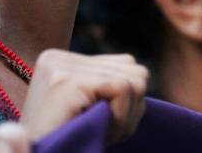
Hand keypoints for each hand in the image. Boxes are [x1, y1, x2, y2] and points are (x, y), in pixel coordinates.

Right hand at [20, 49, 147, 143]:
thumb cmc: (65, 145)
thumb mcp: (89, 111)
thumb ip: (110, 87)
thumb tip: (141, 75)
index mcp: (62, 60)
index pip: (127, 64)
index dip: (127, 101)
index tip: (103, 123)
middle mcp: (59, 57)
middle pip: (135, 70)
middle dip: (130, 109)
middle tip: (103, 131)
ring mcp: (61, 67)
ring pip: (134, 79)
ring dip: (126, 116)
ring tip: (97, 130)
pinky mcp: (67, 81)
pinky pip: (122, 88)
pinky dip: (120, 116)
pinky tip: (94, 127)